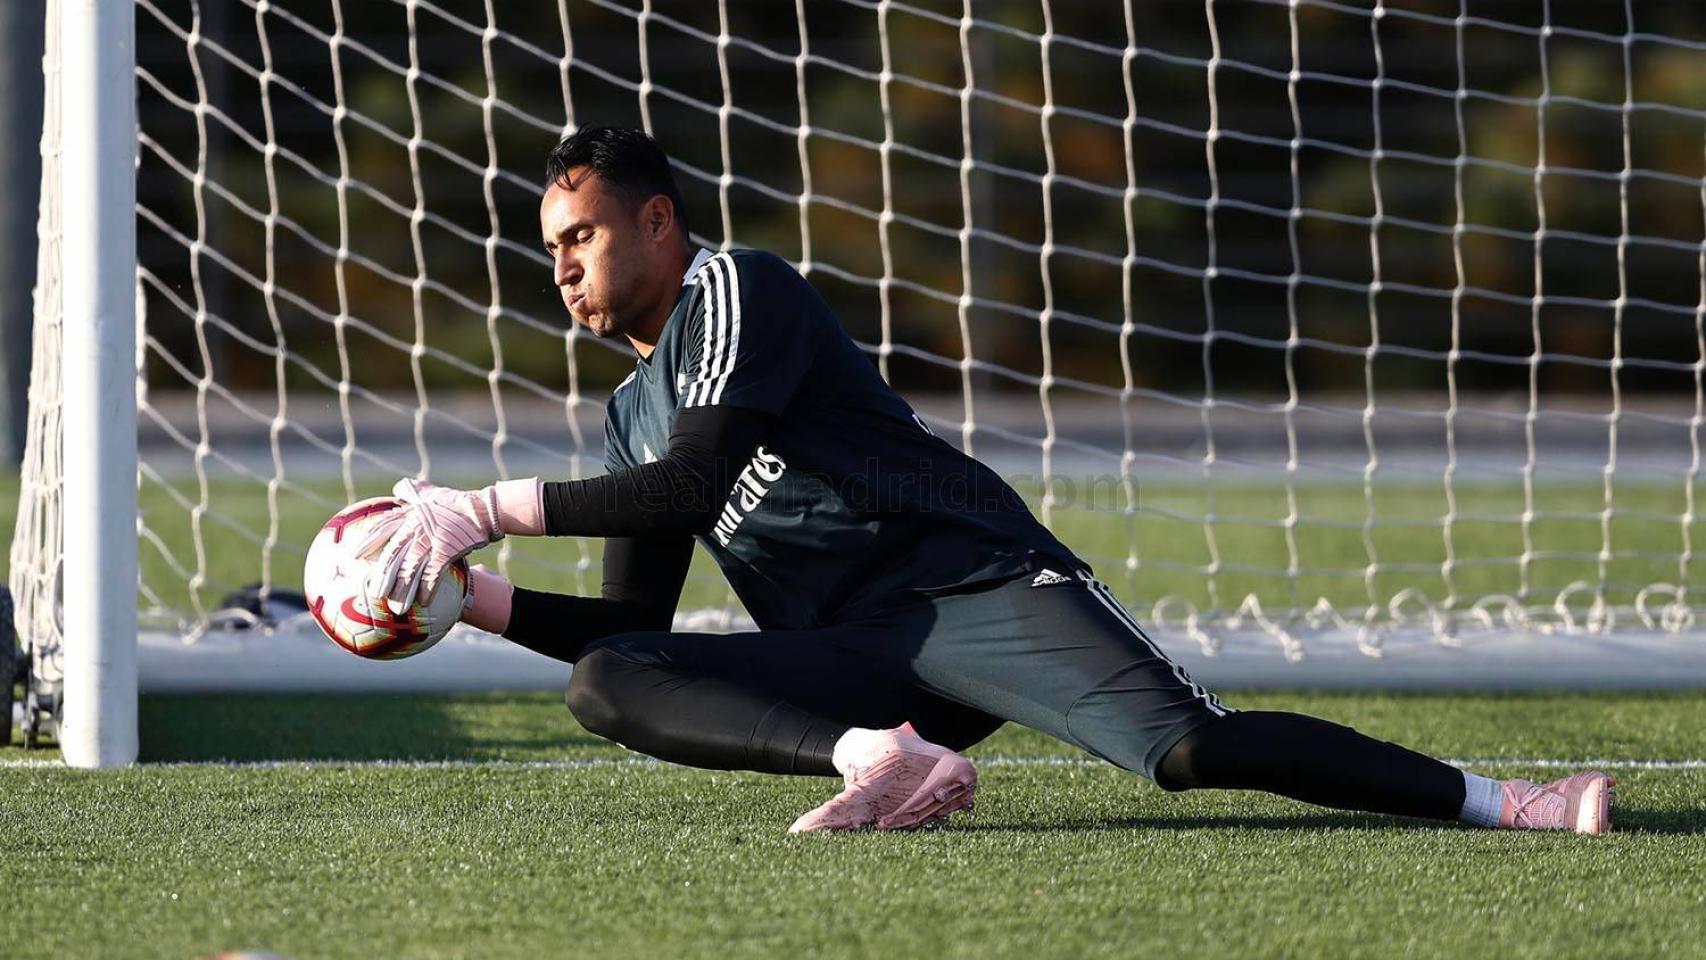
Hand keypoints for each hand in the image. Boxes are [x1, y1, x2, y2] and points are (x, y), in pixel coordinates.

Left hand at [357, 477, 541, 608]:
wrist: (482, 509)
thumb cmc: (456, 501)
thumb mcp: (431, 491)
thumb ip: (412, 491)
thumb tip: (398, 488)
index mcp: (409, 516)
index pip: (382, 528)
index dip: (367, 541)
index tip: (354, 555)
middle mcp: (415, 529)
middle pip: (392, 556)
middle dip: (382, 576)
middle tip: (374, 594)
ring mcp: (429, 541)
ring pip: (410, 569)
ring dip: (402, 590)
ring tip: (396, 607)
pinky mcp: (446, 551)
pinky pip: (433, 574)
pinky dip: (428, 589)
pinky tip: (423, 603)